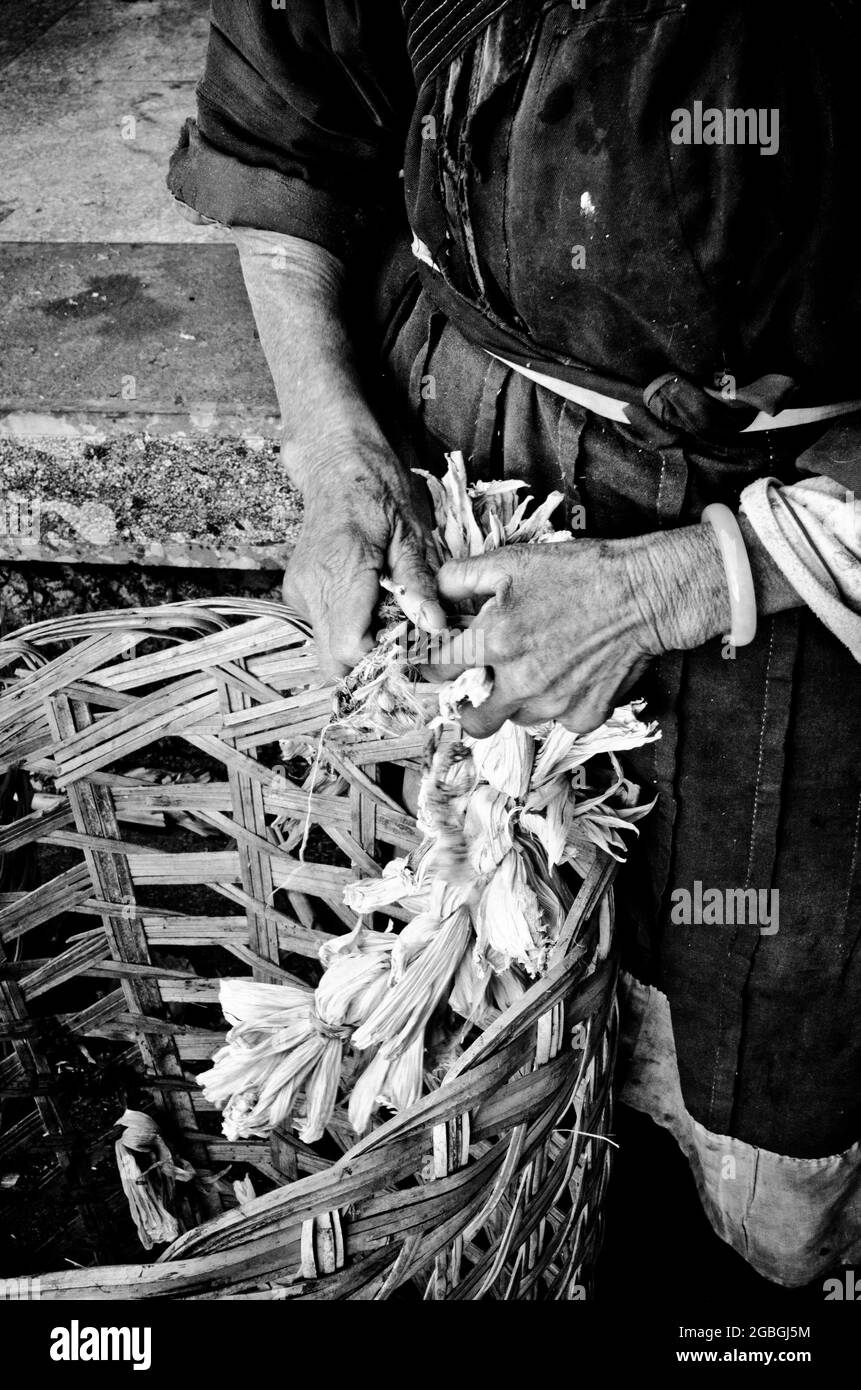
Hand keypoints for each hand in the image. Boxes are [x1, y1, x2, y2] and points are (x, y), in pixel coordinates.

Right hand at [282, 433, 447, 677]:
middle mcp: (312, 589)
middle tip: (403, 642)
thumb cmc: (376, 492)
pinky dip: (349, 630)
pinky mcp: (298, 593)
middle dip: (370, 663)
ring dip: (360, 648)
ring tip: (389, 619)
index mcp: (341, 573)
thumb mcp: (409, 534)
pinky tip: (370, 606)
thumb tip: (434, 626)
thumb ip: (418, 584)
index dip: (382, 660)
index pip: (349, 648)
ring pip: (327, 651)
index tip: (410, 650)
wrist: (335, 466)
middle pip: (334, 661)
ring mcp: (300, 593)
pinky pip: (324, 630)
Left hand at [432, 526, 731, 735]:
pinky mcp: (584, 715)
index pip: (438, 670)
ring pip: (518, 720)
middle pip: (474, 720)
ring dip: (519, 702)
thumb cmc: (578, 573)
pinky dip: (560, 703)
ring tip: (538, 670)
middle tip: (482, 688)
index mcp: (493, 643)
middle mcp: (519, 683)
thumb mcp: (512, 561)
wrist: (643, 594)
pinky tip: (571, 674)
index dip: (433, 667)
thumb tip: (433, 593)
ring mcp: (553, 704)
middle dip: (471, 707)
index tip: (439, 666)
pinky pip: (559, 721)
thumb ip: (460, 578)